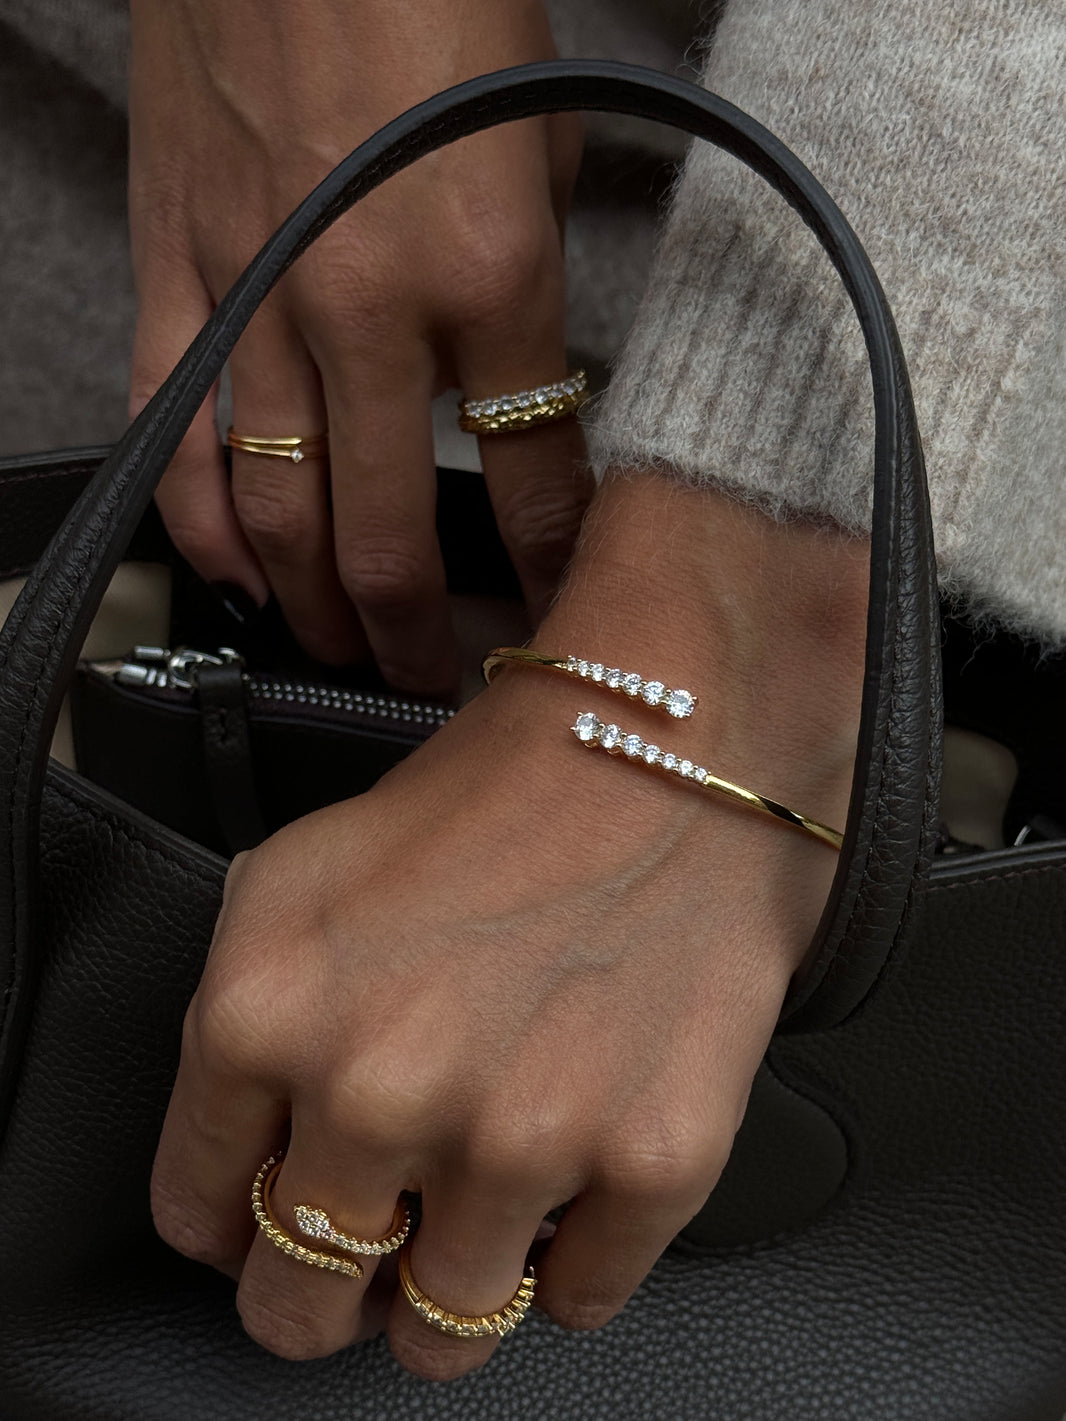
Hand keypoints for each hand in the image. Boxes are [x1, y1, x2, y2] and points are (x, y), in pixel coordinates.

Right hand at [128, 0, 588, 692]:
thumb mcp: (541, 135)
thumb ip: (534, 279)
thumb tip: (526, 380)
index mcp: (492, 272)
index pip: (534, 477)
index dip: (548, 570)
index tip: (552, 618)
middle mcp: (371, 311)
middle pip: (392, 534)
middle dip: (419, 629)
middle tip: (429, 675)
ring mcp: (258, 300)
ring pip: (277, 511)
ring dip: (312, 602)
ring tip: (337, 649)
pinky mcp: (176, 275)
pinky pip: (176, 438)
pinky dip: (201, 524)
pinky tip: (232, 575)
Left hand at [150, 472, 868, 1378]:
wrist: (670, 743)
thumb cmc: (497, 795)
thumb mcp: (302, 874)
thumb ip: (242, 1027)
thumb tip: (245, 1162)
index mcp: (269, 1012)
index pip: (200, 1216)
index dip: (236, 1221)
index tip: (278, 1211)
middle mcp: (379, 1089)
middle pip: (297, 1308)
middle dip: (326, 1288)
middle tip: (374, 1243)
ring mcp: (521, 1138)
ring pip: (440, 1334)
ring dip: (451, 1289)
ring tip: (484, 1205)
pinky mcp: (651, 1161)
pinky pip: (582, 1303)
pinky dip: (578, 1258)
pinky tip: (578, 1171)